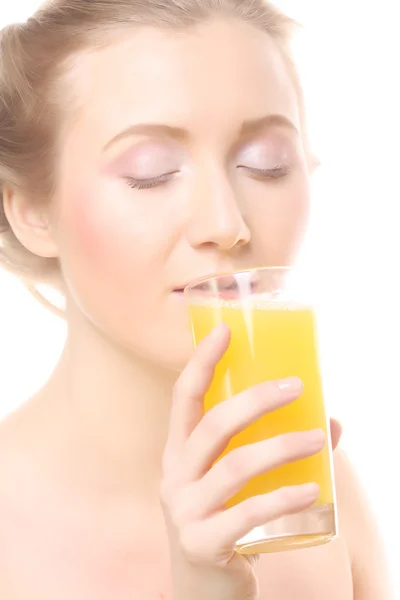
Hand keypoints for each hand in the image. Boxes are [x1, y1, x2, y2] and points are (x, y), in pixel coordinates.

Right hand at [161, 323, 341, 599]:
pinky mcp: (203, 544)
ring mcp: (184, 510)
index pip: (183, 396)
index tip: (225, 329)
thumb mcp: (235, 482)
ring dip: (281, 447)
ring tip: (319, 438)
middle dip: (256, 400)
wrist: (202, 589)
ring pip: (234, 466)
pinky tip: (314, 489)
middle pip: (212, 425)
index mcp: (178, 452)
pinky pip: (247, 514)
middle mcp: (174, 475)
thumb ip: (272, 448)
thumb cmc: (223, 520)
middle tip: (298, 386)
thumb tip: (330, 421)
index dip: (201, 361)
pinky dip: (283, 497)